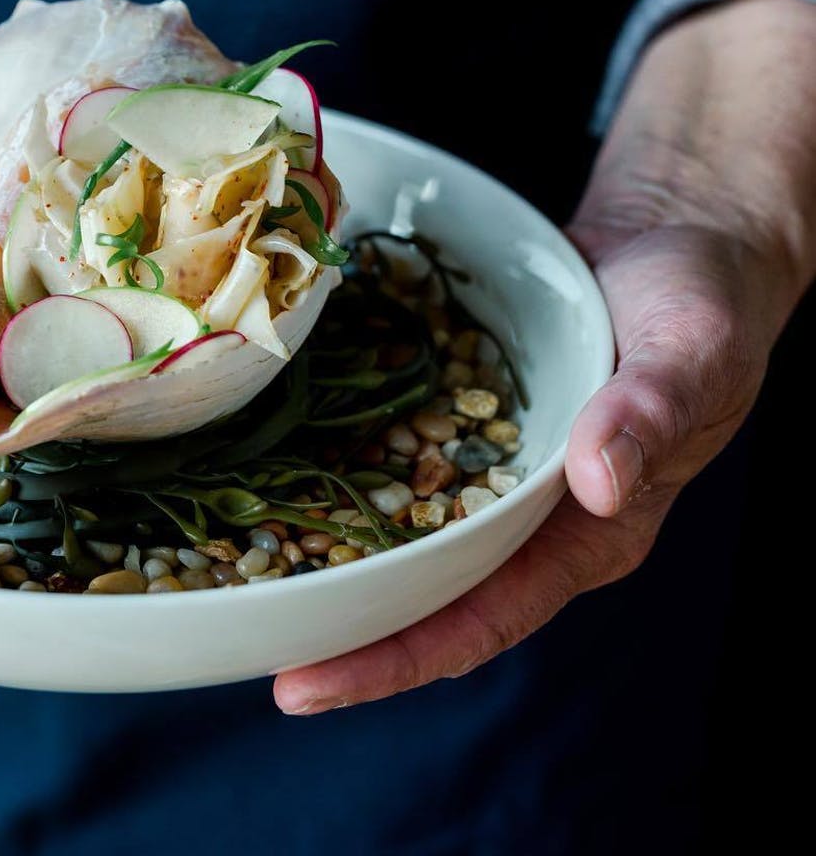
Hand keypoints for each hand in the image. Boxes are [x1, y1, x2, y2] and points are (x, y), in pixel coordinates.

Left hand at [274, 0, 815, 714]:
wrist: (674, 243)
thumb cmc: (702, 303)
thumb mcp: (690, 350)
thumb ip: (648, 413)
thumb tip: (597, 482)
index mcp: (587, 536)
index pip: (480, 622)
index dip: (391, 659)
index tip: (303, 686)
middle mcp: (529, 524)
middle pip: (421, 599)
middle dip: (334, 631)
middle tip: (237, 640)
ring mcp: (491, 479)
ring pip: (397, 541)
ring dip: (323, 562)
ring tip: (227, 576)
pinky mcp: (462, 430)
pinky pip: (393, 467)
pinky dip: (337, 480)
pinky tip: (266, 473)